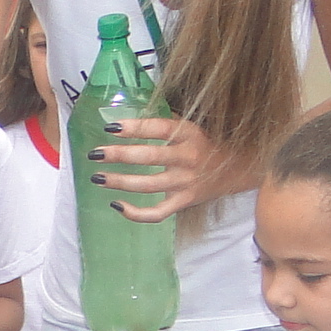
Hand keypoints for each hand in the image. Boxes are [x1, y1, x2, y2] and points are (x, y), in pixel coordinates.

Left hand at [94, 116, 246, 222]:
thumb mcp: (190, 127)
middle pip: (149, 157)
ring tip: (98, 177)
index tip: (110, 128)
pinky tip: (116, 205)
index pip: (158, 128)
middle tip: (95, 154)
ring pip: (148, 185)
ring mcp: (185, 182)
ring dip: (119, 182)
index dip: (134, 128)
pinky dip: (135, 213)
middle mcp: (187, 158)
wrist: (236, 169)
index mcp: (189, 134)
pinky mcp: (183, 202)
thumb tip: (127, 116)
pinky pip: (157, 213)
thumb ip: (165, 124)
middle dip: (119, 156)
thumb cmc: (204, 144)